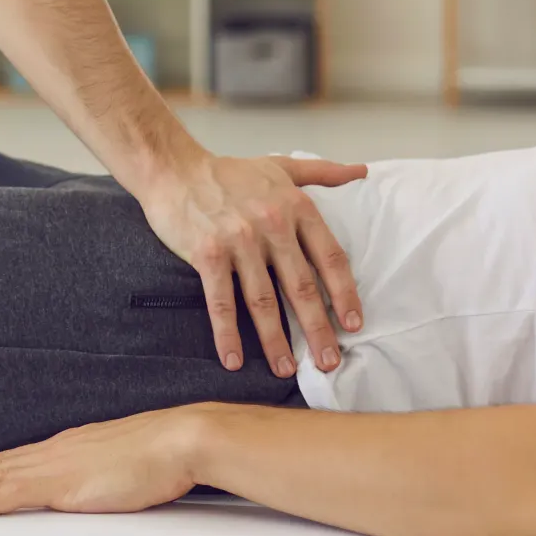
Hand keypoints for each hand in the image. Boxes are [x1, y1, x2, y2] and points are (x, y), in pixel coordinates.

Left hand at [0, 409, 207, 517]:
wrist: (182, 439)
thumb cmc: (157, 453)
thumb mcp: (112, 464)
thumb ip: (89, 474)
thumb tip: (77, 485)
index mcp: (59, 451)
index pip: (2, 464)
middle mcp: (49, 455)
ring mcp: (57, 468)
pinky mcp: (72, 486)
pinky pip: (24, 496)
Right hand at [140, 152, 366, 377]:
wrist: (173, 168)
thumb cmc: (228, 172)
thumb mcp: (280, 166)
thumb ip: (323, 172)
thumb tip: (362, 171)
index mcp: (295, 207)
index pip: (330, 258)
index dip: (344, 294)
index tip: (353, 325)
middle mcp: (271, 225)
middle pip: (302, 287)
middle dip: (317, 329)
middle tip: (329, 362)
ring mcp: (238, 241)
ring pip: (263, 301)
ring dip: (276, 341)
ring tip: (286, 369)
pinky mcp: (207, 255)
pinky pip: (220, 302)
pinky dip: (227, 333)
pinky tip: (232, 360)